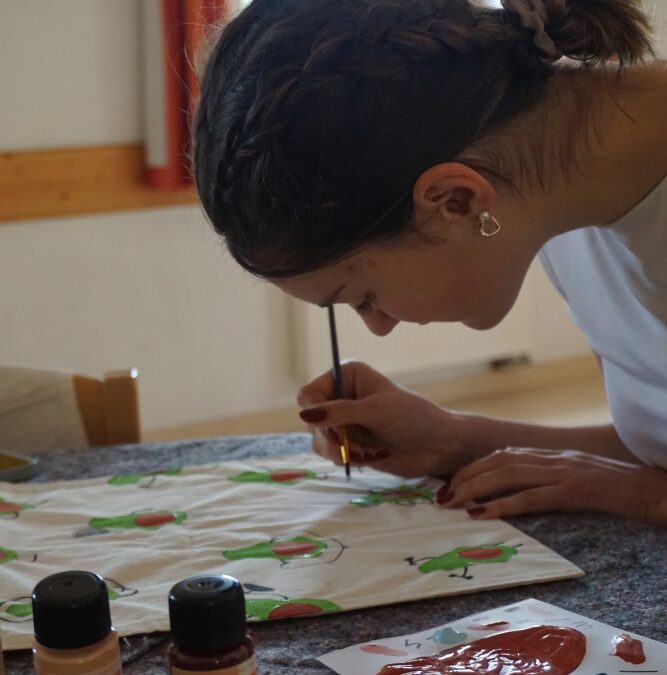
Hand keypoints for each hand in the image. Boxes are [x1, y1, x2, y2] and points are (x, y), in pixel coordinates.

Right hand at [298, 361, 472, 477]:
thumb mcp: (376, 411)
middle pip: (310, 419)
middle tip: (349, 448)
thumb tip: (305, 415)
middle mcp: (341, 395)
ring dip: (338, 450)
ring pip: (317, 438)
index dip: (315, 413)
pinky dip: (344, 458)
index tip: (331, 430)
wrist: (437, 446)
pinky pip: (328, 452)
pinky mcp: (348, 442)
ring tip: (365, 453)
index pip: (309, 393)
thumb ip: (340, 412)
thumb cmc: (413, 418)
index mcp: (347, 376)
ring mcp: (343, 420)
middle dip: (330, 437)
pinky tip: (368, 457)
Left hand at [444, 447, 666, 524]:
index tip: (451, 483)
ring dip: (475, 488)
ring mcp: (562, 471)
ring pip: (508, 475)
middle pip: (497, 462)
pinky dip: (503, 505)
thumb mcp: (575, 478)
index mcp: (550, 455)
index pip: (501, 456)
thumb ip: (547, 480)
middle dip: (465, 477)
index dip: (473, 468)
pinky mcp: (574, 490)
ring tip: (453, 503)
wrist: (652, 489)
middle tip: (441, 496)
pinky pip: (532, 497)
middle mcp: (551, 458)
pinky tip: (483, 515)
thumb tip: (516, 492)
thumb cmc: (615, 488)